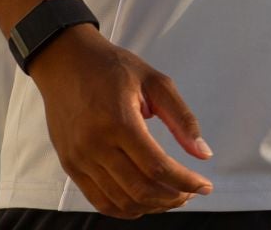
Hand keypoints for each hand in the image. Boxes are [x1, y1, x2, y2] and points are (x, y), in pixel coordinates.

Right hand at [28, 24, 213, 217]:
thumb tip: (204, 153)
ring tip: (171, 196)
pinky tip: (144, 201)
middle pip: (140, 189)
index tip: (205, 186)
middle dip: (172, 198)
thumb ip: (181, 118)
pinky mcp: (70, 165)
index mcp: (119, 121)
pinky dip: (126, 209)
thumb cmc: (112, 68)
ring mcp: (80, 158)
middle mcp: (96, 144)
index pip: (158, 167)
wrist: (65, 61)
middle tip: (189, 192)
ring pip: (121, 201)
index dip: (186, 182)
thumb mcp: (154, 81)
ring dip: (152, 206)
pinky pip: (100, 201)